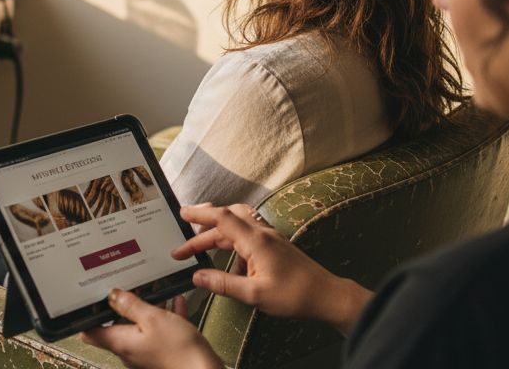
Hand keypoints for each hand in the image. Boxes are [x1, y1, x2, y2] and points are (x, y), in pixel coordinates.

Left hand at [81, 289, 222, 368]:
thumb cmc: (179, 351)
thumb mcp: (153, 318)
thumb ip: (131, 305)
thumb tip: (113, 296)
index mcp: (121, 343)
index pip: (91, 332)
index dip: (88, 315)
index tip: (90, 299)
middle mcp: (130, 351)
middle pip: (118, 326)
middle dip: (125, 305)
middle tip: (130, 288)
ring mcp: (146, 354)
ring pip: (141, 327)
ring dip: (148, 309)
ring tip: (157, 292)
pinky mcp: (163, 354)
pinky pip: (160, 333)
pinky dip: (166, 317)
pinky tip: (175, 304)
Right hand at [174, 204, 372, 333]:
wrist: (326, 295)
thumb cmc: (295, 295)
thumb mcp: (254, 294)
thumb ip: (223, 283)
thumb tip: (198, 276)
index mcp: (255, 240)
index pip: (222, 219)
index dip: (200, 214)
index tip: (182, 213)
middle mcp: (262, 234)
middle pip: (226, 221)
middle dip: (202, 229)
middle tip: (183, 243)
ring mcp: (270, 238)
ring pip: (237, 228)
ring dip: (217, 236)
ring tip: (201, 251)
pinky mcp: (274, 246)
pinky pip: (247, 237)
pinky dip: (233, 245)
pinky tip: (230, 267)